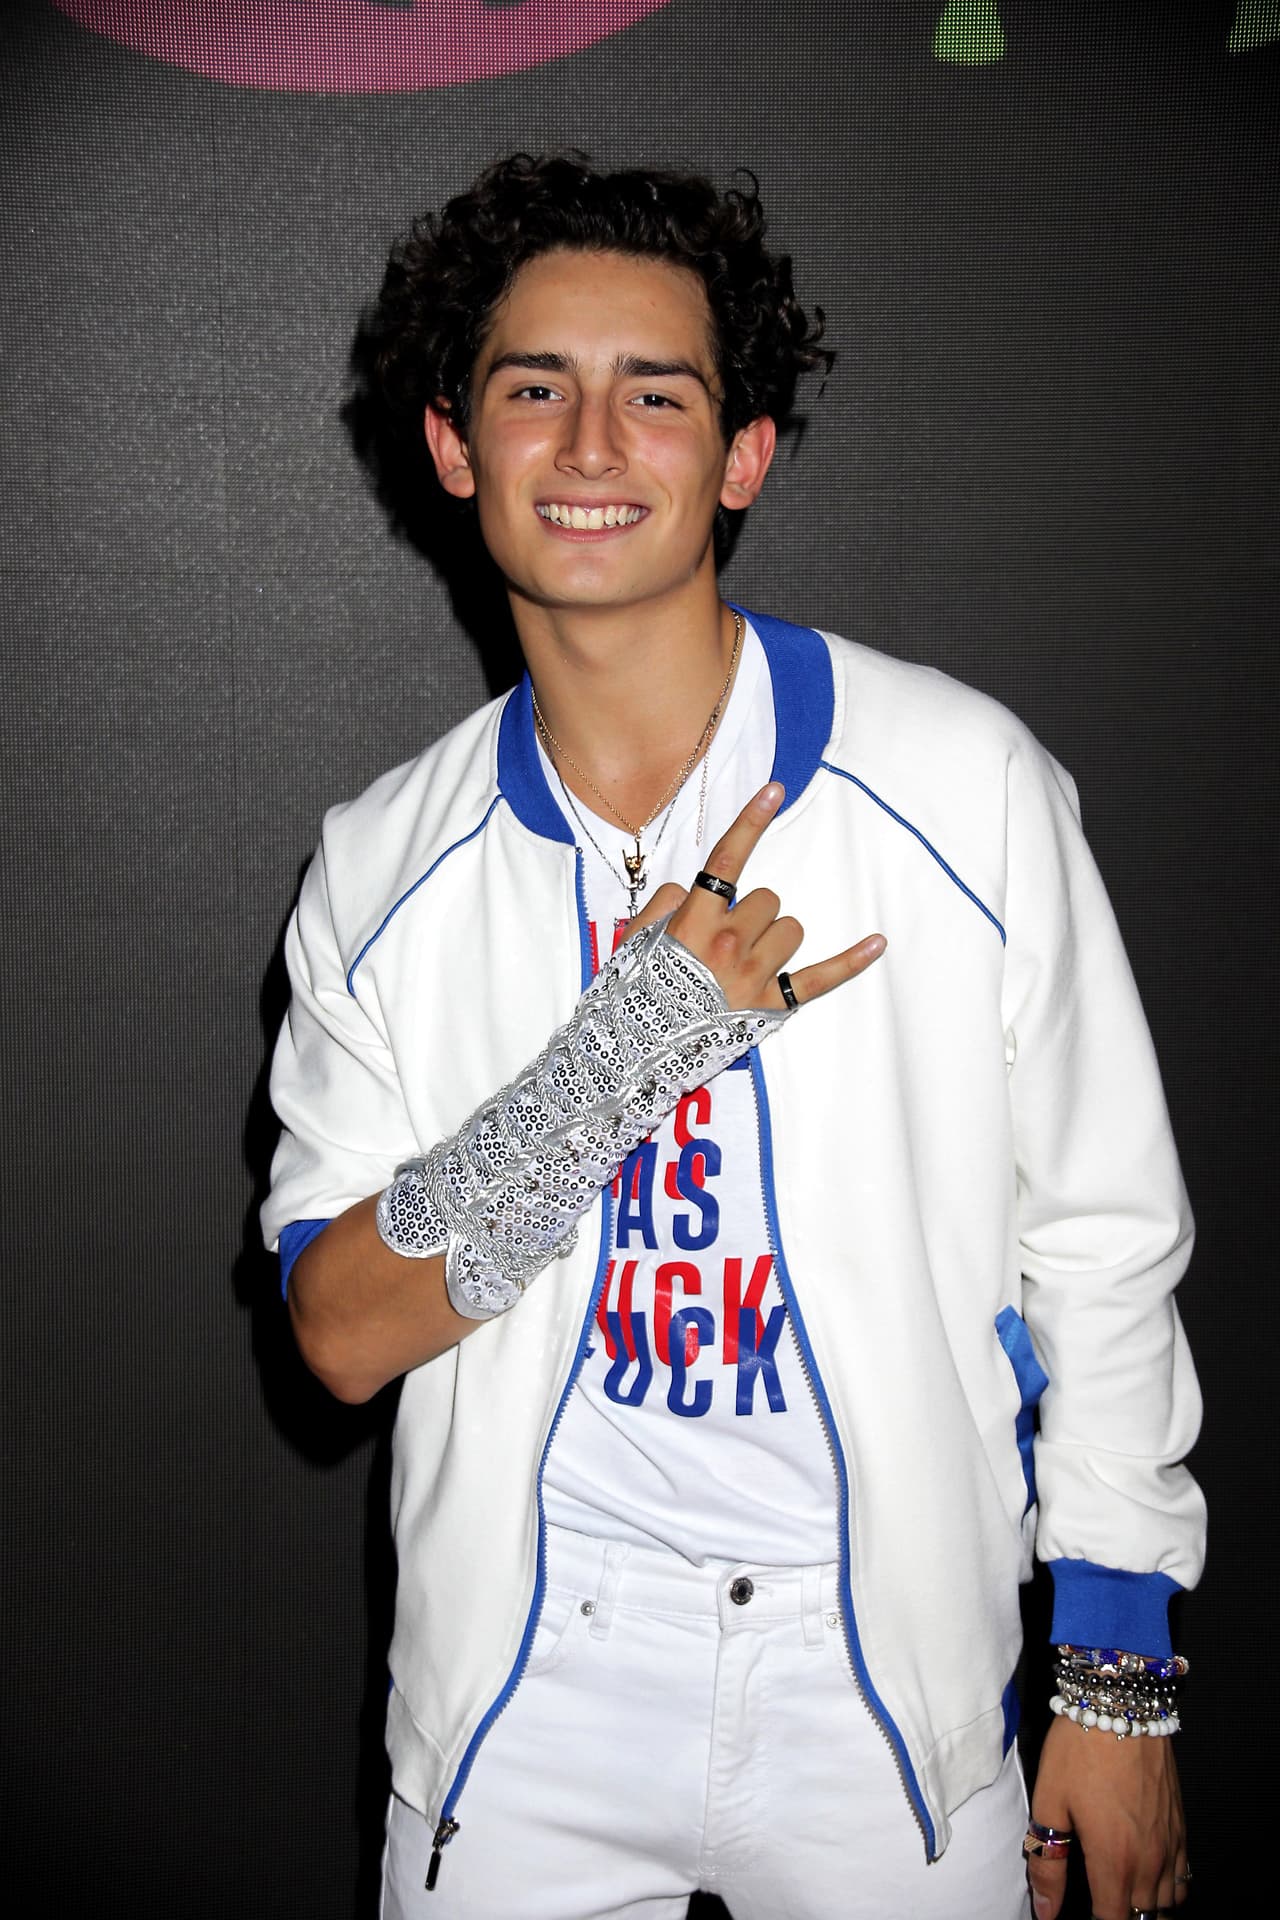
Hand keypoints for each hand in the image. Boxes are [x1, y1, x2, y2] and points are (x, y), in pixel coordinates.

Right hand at [628, 781, 884, 1009]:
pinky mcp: (772, 1004)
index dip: (750, 822)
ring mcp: (754, 975)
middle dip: (752, 913)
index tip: (774, 790)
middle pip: (768, 899)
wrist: (638, 1055)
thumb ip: (663, 905)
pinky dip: (851, 961)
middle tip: (725, 942)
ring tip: (746, 964)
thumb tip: (691, 890)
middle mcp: (729, 943)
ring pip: (791, 929)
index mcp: (695, 922)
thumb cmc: (634, 997)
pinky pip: (820, 978)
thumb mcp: (633, 942)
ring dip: (774, 938)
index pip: (727, 860)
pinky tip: (877, 943)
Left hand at [1027, 1715, 1188, 1919]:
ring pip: (1168, 1905)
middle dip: (1122, 1918)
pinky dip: (1169, 1892)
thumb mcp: (1050, 1802)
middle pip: (1144, 1918)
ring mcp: (1170, 1845)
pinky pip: (1184, 1879)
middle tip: (1100, 1902)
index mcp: (1114, 1862)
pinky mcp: (1180, 1827)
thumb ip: (1047, 1864)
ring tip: (1122, 1899)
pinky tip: (1150, 1882)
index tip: (1082, 1915)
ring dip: (1147, 1910)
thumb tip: (1046, 1912)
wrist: (1123, 1704)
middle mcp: (1149, 1861)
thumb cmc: (1080, 1750)